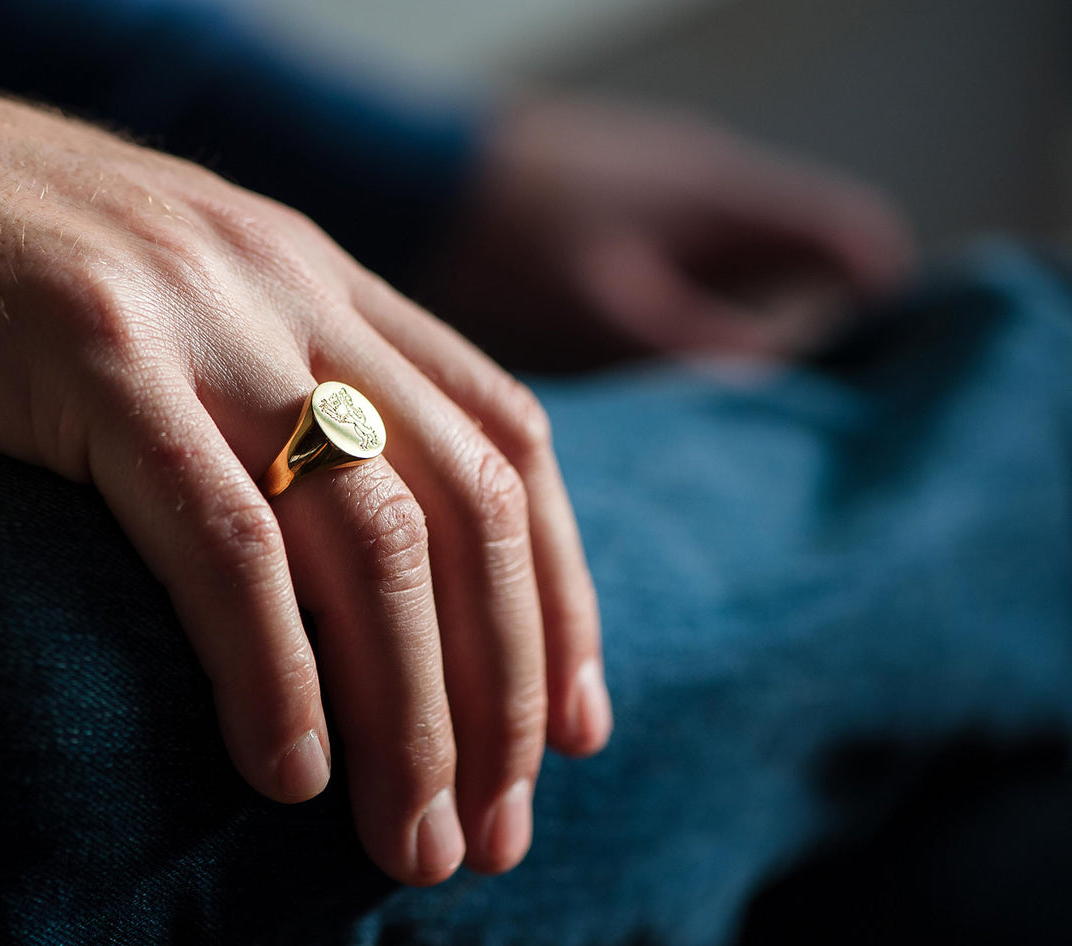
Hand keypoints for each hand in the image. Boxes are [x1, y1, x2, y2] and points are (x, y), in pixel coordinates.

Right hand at [0, 64, 609, 885]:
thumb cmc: (3, 263)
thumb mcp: (185, 304)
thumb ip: (281, 392)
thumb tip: (355, 563)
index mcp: (327, 280)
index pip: (506, 443)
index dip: (561, 595)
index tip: (573, 728)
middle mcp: (292, 289)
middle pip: (466, 512)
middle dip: (504, 690)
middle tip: (494, 831)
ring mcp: (200, 317)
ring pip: (370, 541)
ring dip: (413, 713)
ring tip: (412, 841)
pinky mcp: (91, 355)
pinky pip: (221, 539)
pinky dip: (272, 670)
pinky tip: (286, 774)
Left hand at [422, 97, 915, 369]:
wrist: (410, 180)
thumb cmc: (508, 244)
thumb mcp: (616, 315)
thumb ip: (708, 348)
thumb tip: (783, 391)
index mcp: (729, 200)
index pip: (855, 239)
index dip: (884, 308)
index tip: (872, 387)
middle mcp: (709, 185)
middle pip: (807, 256)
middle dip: (814, 330)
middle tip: (797, 417)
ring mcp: (661, 194)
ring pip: (744, 266)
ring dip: (750, 325)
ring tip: (727, 411)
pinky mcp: (615, 213)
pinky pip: (687, 265)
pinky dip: (694, 314)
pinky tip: (663, 373)